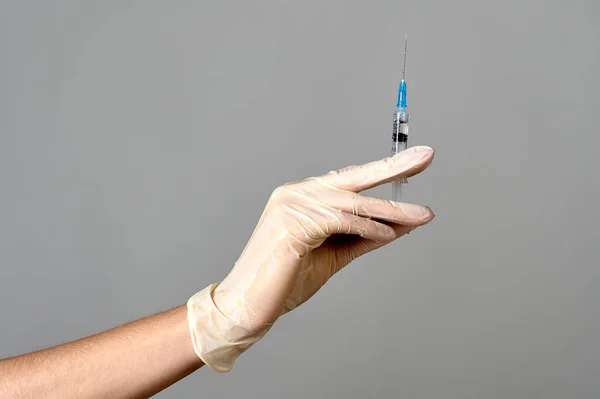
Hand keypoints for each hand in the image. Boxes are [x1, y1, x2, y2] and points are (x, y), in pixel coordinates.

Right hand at [187, 146, 434, 371]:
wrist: (247, 306)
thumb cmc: (285, 280)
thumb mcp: (334, 254)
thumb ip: (363, 237)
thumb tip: (400, 225)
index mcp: (301, 196)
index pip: (349, 179)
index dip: (384, 169)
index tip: (415, 159)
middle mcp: (294, 193)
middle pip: (353, 178)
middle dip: (393, 166)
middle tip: (426, 156)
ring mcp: (290, 206)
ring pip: (352, 203)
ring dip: (391, 210)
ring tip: (421, 215)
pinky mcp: (291, 225)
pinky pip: (340, 221)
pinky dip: (368, 228)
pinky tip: (389, 234)